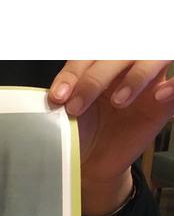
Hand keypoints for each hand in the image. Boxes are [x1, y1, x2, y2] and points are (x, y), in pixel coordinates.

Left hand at [48, 61, 173, 215]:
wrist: (90, 162)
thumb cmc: (79, 131)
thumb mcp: (65, 114)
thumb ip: (63, 97)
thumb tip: (54, 93)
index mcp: (97, 63)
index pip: (89, 55)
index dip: (74, 73)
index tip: (58, 96)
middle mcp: (123, 67)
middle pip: (120, 53)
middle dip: (95, 78)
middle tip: (76, 107)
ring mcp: (147, 82)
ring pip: (152, 58)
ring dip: (136, 76)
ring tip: (118, 102)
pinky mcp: (163, 103)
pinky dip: (173, 86)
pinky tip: (158, 96)